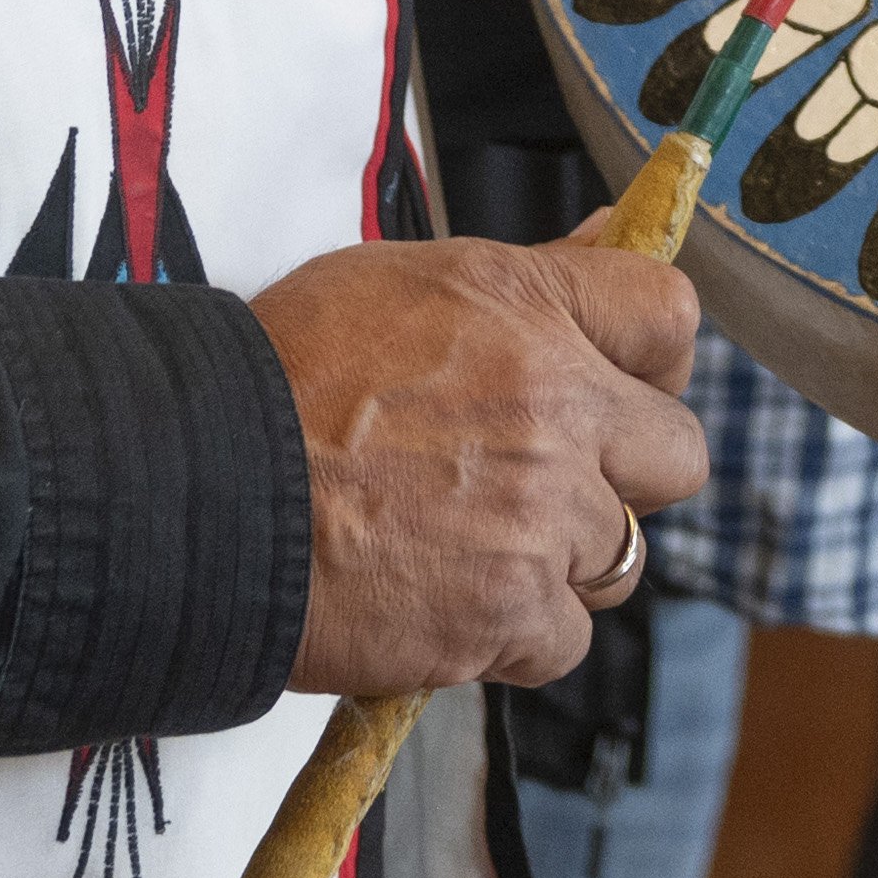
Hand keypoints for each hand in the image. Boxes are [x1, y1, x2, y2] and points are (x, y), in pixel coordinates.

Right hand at [254, 232, 702, 696]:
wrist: (201, 487)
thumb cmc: (279, 378)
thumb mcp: (401, 282)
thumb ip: (525, 280)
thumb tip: (607, 239)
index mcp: (529, 307)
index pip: (668, 316)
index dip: (645, 362)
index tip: (612, 388)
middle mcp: (557, 405)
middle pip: (677, 456)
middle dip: (620, 476)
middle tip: (544, 485)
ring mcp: (544, 515)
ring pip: (619, 556)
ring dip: (561, 561)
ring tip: (467, 547)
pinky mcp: (513, 611)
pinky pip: (564, 638)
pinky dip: (512, 636)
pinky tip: (444, 604)